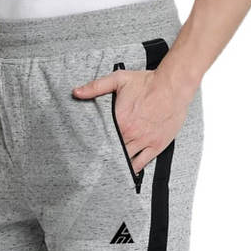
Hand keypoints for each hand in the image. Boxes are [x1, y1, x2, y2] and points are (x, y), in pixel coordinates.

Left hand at [73, 68, 190, 173]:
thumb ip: (96, 87)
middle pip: (112, 151)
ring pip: (126, 160)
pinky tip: (127, 171)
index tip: (89, 151)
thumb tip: (77, 92)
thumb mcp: (118, 79)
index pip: (101, 139)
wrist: (173, 86)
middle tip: (97, 164)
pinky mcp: (156, 145)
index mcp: (119, 120)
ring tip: (110, 168)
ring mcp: (143, 141)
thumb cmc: (148, 82)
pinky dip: (133, 169)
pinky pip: (142, 163)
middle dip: (105, 157)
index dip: (95, 146)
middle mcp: (130, 134)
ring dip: (118, 164)